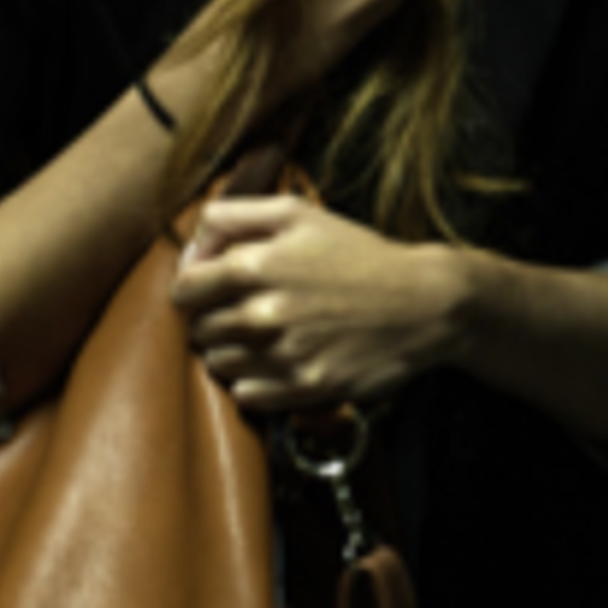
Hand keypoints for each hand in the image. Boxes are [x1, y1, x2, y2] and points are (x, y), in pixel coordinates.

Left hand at [170, 195, 467, 411]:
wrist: (423, 302)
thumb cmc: (359, 254)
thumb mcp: (299, 212)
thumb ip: (232, 216)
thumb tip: (189, 248)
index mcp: (256, 264)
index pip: (184, 290)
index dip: (192, 289)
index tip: (211, 288)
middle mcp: (263, 313)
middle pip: (198, 330)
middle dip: (212, 319)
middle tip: (242, 310)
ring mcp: (284, 355)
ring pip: (217, 364)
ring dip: (231, 351)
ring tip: (261, 335)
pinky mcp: (303, 389)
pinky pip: (245, 394)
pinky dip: (252, 380)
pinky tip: (278, 359)